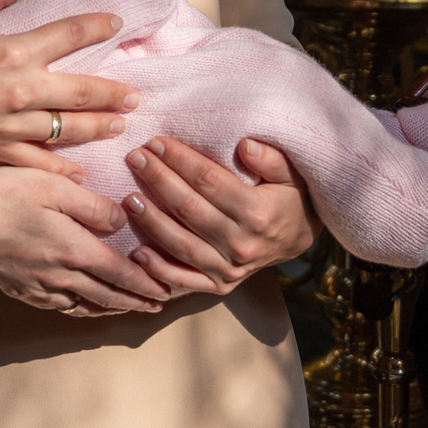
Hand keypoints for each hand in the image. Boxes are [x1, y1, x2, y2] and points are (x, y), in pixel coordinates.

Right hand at [0, 0, 136, 182]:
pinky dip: (61, 170)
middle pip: (80, 91)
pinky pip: (38, 163)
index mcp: (15, 53)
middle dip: (112, 93)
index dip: (95, 26)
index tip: (116, 23)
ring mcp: (13, 125)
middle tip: (135, 96)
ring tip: (119, 125)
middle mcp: (22, 91)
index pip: (68, 35)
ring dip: (97, 127)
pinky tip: (80, 174)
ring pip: (67, 128)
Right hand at [0, 168, 169, 315]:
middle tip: (158, 305)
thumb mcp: (53, 185)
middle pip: (108, 295)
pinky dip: (81, 309)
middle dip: (136, 301)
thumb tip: (122, 221)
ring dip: (112, 308)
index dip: (147, 283)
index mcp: (74, 250)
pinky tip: (83, 305)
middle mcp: (61, 276)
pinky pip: (60, 307)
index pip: (121, 273)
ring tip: (128, 308)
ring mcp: (39, 287)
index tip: (168, 290)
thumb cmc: (3, 196)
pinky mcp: (20, 290)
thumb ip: (92, 205)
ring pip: (85, 306)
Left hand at [121, 137, 319, 298]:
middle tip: (135, 157)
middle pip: (189, 209)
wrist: (298, 238)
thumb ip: (271, 158)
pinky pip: (183, 281)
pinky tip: (136, 252)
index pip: (209, 181)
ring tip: (129, 198)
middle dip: (158, 180)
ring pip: (181, 244)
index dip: (179, 160)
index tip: (155, 142)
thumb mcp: (291, 172)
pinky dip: (158, 269)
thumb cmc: (290, 196)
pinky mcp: (220, 286)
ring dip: (151, 221)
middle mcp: (242, 244)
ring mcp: (229, 269)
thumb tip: (245, 146)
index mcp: (258, 213)